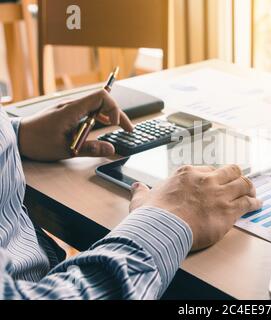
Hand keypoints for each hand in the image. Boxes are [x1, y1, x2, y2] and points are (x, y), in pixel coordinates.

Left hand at [18, 90, 133, 161]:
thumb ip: (90, 149)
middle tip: (129, 129)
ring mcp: (69, 108)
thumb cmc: (36, 142)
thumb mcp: (65, 149)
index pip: (101, 96)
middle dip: (118, 114)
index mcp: (72, 109)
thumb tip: (111, 149)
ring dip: (110, 115)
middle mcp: (72, 105)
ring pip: (96, 106)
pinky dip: (99, 116)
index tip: (114, 125)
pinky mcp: (66, 113)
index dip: (113, 108)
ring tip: (121, 128)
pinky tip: (105, 124)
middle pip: (102, 102)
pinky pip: (88, 110)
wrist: (17, 138)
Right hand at [130, 165, 262, 250]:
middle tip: (240, 181)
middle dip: (236, 175)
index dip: (213, 176)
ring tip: (253, 192)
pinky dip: (255, 203)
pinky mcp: (228, 210)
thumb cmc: (152, 216)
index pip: (207, 169)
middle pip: (230, 170)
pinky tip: (257, 204)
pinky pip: (247, 202)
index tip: (215, 181)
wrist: (162, 229)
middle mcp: (206, 180)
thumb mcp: (142, 200)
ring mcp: (219, 194)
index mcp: (187, 174)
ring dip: (249, 187)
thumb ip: (141, 192)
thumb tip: (136, 187)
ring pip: (243, 183)